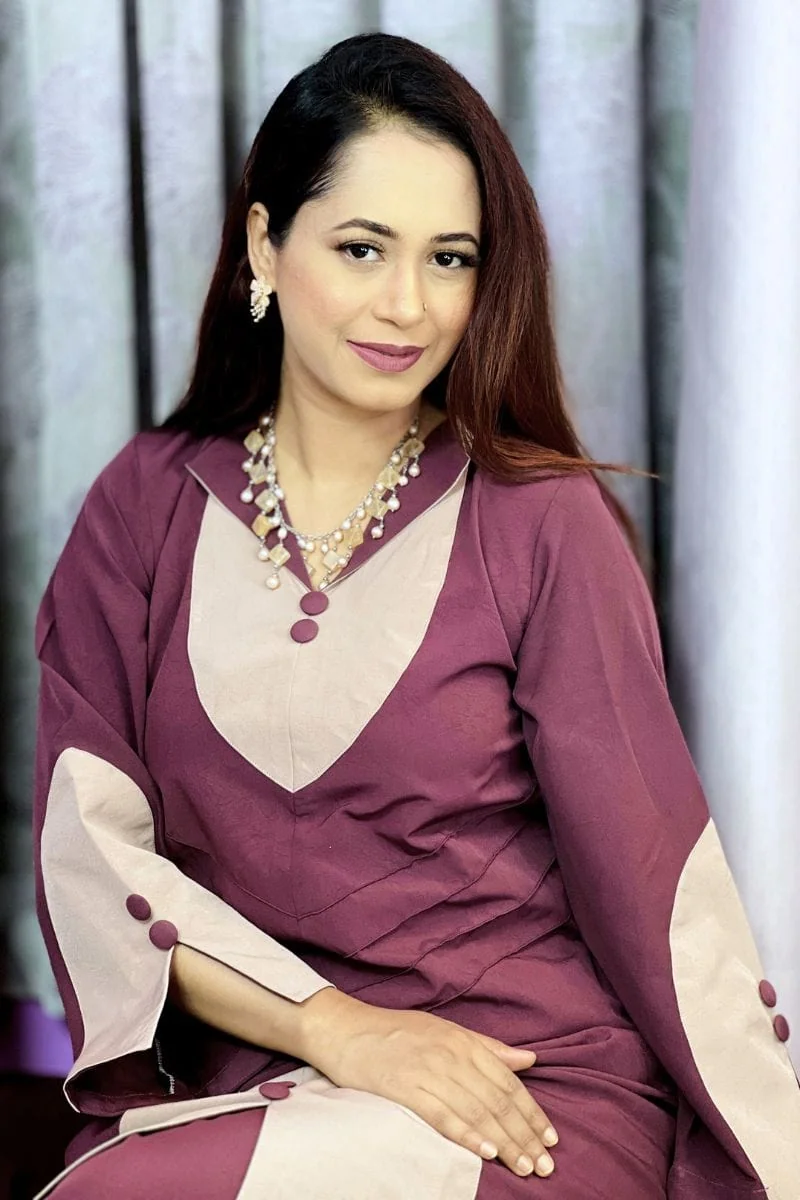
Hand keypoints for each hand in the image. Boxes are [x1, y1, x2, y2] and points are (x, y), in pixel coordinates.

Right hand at [298, 988, 557, 1178]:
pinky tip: (486, 1152)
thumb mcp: (446, 1030)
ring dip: (504, 1142)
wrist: (345, 1028)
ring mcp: (428, 1071)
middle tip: (544, 1165)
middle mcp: (451, 1055)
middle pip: (497, 1100)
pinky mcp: (405, 1088)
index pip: (508, 1081)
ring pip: (476, 1111)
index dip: (532, 1112)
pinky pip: (442, 1115)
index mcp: (464, 1041)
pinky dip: (467, 1134)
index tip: (550, 1138)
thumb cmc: (396, 1031)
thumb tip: (528, 1060)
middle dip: (524, 1134)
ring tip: (523, 1166)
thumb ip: (488, 1048)